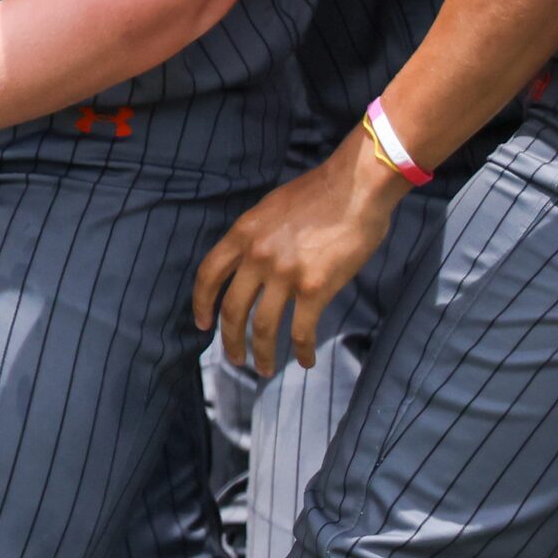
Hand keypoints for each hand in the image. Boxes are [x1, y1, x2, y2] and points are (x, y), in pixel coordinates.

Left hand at [193, 135, 404, 375]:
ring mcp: (284, 274)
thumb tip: (251, 262)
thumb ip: (256, 236)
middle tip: (234, 359)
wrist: (355, 188)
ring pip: (263, 327)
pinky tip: (305, 360)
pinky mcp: (315, 288)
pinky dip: (302, 351)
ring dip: (262, 354)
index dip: (202, 303)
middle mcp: (257, 256)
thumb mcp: (271, 208)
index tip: (203, 324)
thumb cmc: (319, 193)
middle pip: (232, 309)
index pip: (208, 275)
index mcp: (243, 234)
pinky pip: (301, 331)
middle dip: (229, 340)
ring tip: (264, 369)